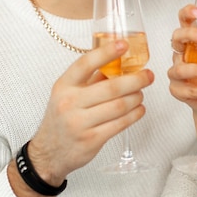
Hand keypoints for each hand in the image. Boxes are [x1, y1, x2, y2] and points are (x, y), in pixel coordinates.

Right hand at [27, 39, 153, 184]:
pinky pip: (120, 124)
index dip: (107, 52)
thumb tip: (118, 62)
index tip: (123, 44)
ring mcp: (80, 123)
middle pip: (112, 87)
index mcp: (64, 86)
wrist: (49, 152)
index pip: (85, 64)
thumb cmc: (62, 118)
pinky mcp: (92, 139)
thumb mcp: (68, 94)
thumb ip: (90, 79)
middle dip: (136, 80)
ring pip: (120, 106)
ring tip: (141, 94)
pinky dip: (135, 114)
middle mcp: (70, 102)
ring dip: (137, 98)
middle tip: (148, 75)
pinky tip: (139, 109)